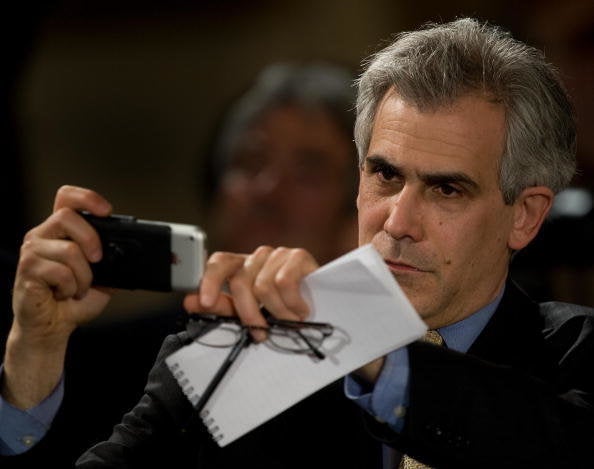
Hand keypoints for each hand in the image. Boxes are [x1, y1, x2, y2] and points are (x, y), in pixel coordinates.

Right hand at [2, 185, 112, 407]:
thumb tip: (132, 254)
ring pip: (69, 249)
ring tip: (78, 287)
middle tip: (98, 260)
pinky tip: (65, 294)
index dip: (87, 198)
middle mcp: (42, 235)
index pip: (66, 197)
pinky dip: (72, 287)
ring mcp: (32, 251)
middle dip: (91, 239)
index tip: (106, 211)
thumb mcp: (103, 277)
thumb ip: (112, 260)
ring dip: (83, 275)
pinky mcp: (27, 270)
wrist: (53, 327)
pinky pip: (60, 271)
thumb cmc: (74, 301)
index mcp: (60, 231)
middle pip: (67, 216)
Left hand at [183, 246, 318, 340]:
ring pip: (263, 285)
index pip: (218, 262)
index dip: (209, 280)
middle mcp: (258, 256)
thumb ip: (222, 307)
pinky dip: (292, 303)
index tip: (203, 303)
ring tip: (289, 320)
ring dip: (277, 312)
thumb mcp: (251, 311)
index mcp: (242, 265)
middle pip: (240, 281)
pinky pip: (285, 281)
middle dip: (249, 313)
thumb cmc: (284, 309)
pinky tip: (300, 310)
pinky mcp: (299, 255)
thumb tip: (190, 302)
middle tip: (260, 333)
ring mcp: (279, 253)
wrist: (325, 305)